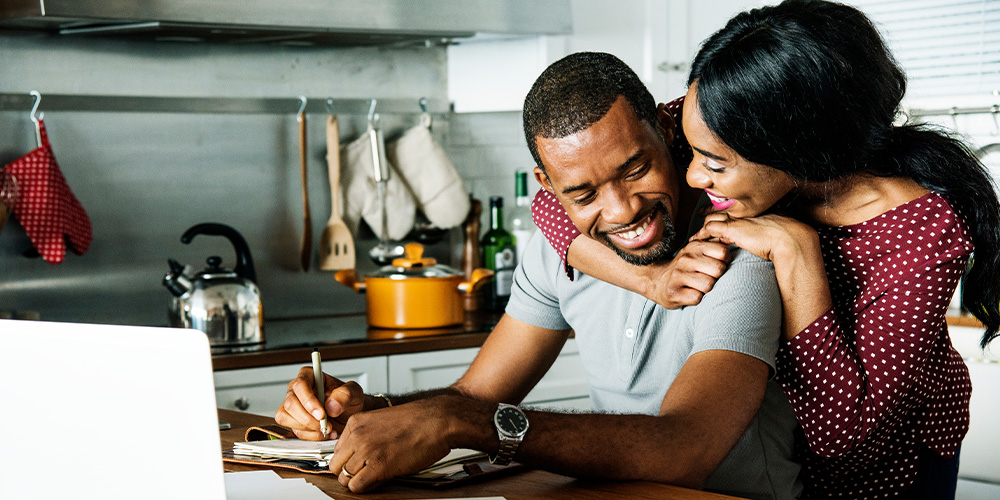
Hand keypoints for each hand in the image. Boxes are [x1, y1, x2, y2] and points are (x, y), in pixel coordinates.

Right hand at [275, 367, 365, 439]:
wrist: (348, 415)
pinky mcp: (292, 421)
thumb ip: (346, 394)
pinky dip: (310, 436)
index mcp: (309, 376)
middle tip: (327, 425)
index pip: (300, 385)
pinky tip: (323, 433)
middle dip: (309, 419)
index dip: (308, 401)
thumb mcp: (354, 393)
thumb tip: (331, 405)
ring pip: (287, 419)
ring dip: (309, 428)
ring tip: (328, 428)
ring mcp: (292, 406)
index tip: (321, 414)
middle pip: (291, 404)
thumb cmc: (348, 400)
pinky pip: (293, 431)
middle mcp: (297, 390)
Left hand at [330, 396, 458, 492]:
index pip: (337, 450)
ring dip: (358, 481)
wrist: (438, 421)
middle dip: (349, 473)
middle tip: (365, 473)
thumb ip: (365, 436)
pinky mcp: (378, 466)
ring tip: (376, 475)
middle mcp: (357, 436)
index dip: (349, 460)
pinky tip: (379, 480)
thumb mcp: (381, 422)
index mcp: (356, 423)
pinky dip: (365, 488)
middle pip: (336, 465)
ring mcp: (366, 450)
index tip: (360, 463)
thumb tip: (356, 456)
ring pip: (345, 478)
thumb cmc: (417, 421)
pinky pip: (357, 486)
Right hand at [639, 240, 730, 308]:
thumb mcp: (697, 252)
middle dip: (717, 277)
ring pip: (709, 285)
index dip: (725, 261)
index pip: (723, 252)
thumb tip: (734, 239)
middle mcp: (685, 259)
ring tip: (698, 286)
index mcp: (694, 246)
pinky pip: (697, 298)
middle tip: (707, 277)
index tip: (716, 265)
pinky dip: (697, 298)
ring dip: (707, 289)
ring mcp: (678, 276)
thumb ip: (714, 246)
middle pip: (718, 269)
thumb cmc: (685, 268)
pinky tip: (690, 293)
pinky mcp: (673, 292)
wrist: (658, 281)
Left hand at [690, 212, 816, 262]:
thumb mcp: (773, 232)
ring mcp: (737, 220)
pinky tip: (695, 240)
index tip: (713, 211)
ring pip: (711, 220)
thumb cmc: (788, 238)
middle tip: (700, 215)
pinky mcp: (732, 229)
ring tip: (695, 236)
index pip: (732, 208)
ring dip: (703, 228)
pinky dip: (701, 235)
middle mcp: (744, 213)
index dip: (722, 210)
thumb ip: (763, 232)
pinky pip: (709, 229)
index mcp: (754, 211)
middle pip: (719, 211)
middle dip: (708, 214)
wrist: (791, 240)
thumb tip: (757, 240)